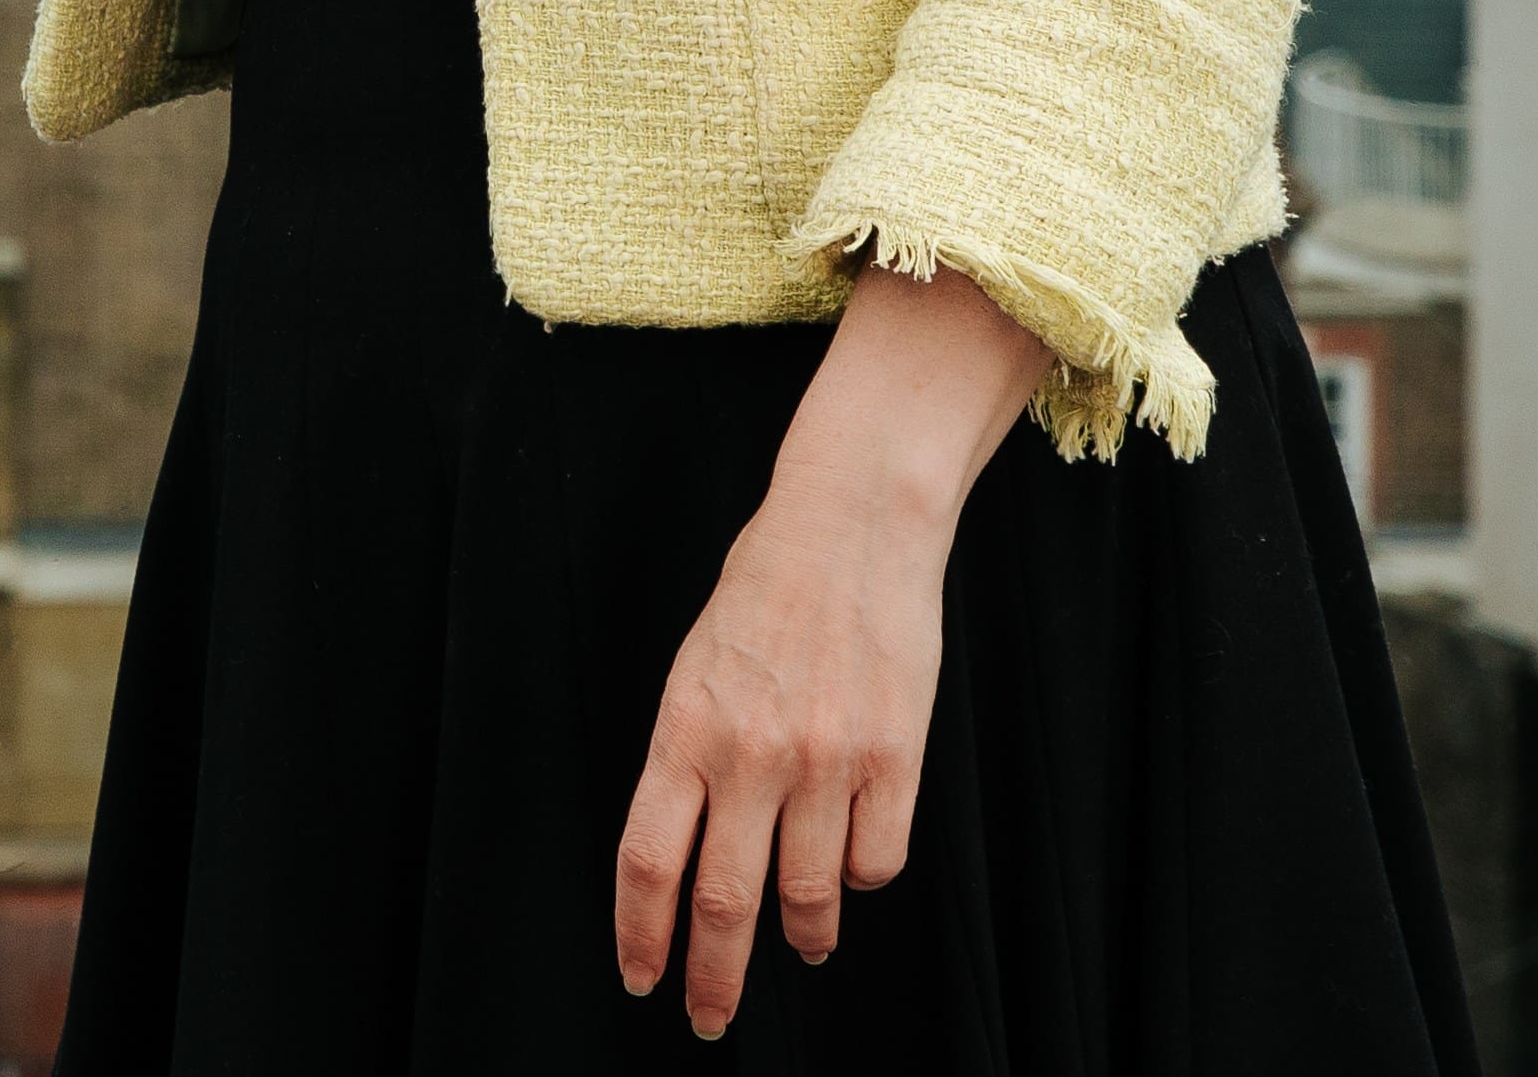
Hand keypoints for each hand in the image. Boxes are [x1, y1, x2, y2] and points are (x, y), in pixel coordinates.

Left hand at [613, 259, 1046, 1034]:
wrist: (852, 521)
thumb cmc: (766, 588)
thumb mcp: (697, 666)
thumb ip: (690, 758)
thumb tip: (690, 851)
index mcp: (686, 729)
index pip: (648, 862)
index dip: (642, 936)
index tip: (642, 981)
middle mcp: (751, 754)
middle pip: (724, 903)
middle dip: (714, 979)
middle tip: (709, 1017)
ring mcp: (827, 759)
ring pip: (807, 897)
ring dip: (800, 938)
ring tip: (801, 946)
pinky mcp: (895, 755)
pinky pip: (876, 861)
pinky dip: (861, 881)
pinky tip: (852, 871)